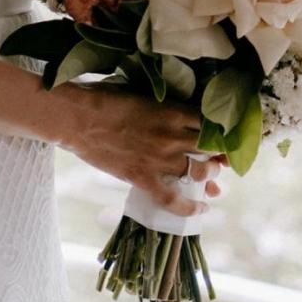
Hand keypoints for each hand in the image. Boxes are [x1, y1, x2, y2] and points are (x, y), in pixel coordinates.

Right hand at [61, 86, 226, 219]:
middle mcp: (171, 136)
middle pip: (209, 149)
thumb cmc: (104, 98)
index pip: (210, 123)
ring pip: (198, 172)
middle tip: (219, 159)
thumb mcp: (141, 93)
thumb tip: (181, 114)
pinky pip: (173, 198)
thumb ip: (164, 105)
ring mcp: (158, 159)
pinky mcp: (142, 177)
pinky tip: (202, 208)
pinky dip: (190, 206)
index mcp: (171, 111)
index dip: (221, 132)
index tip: (225, 136)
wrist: (77, 117)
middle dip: (218, 155)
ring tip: (210, 179)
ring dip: (208, 176)